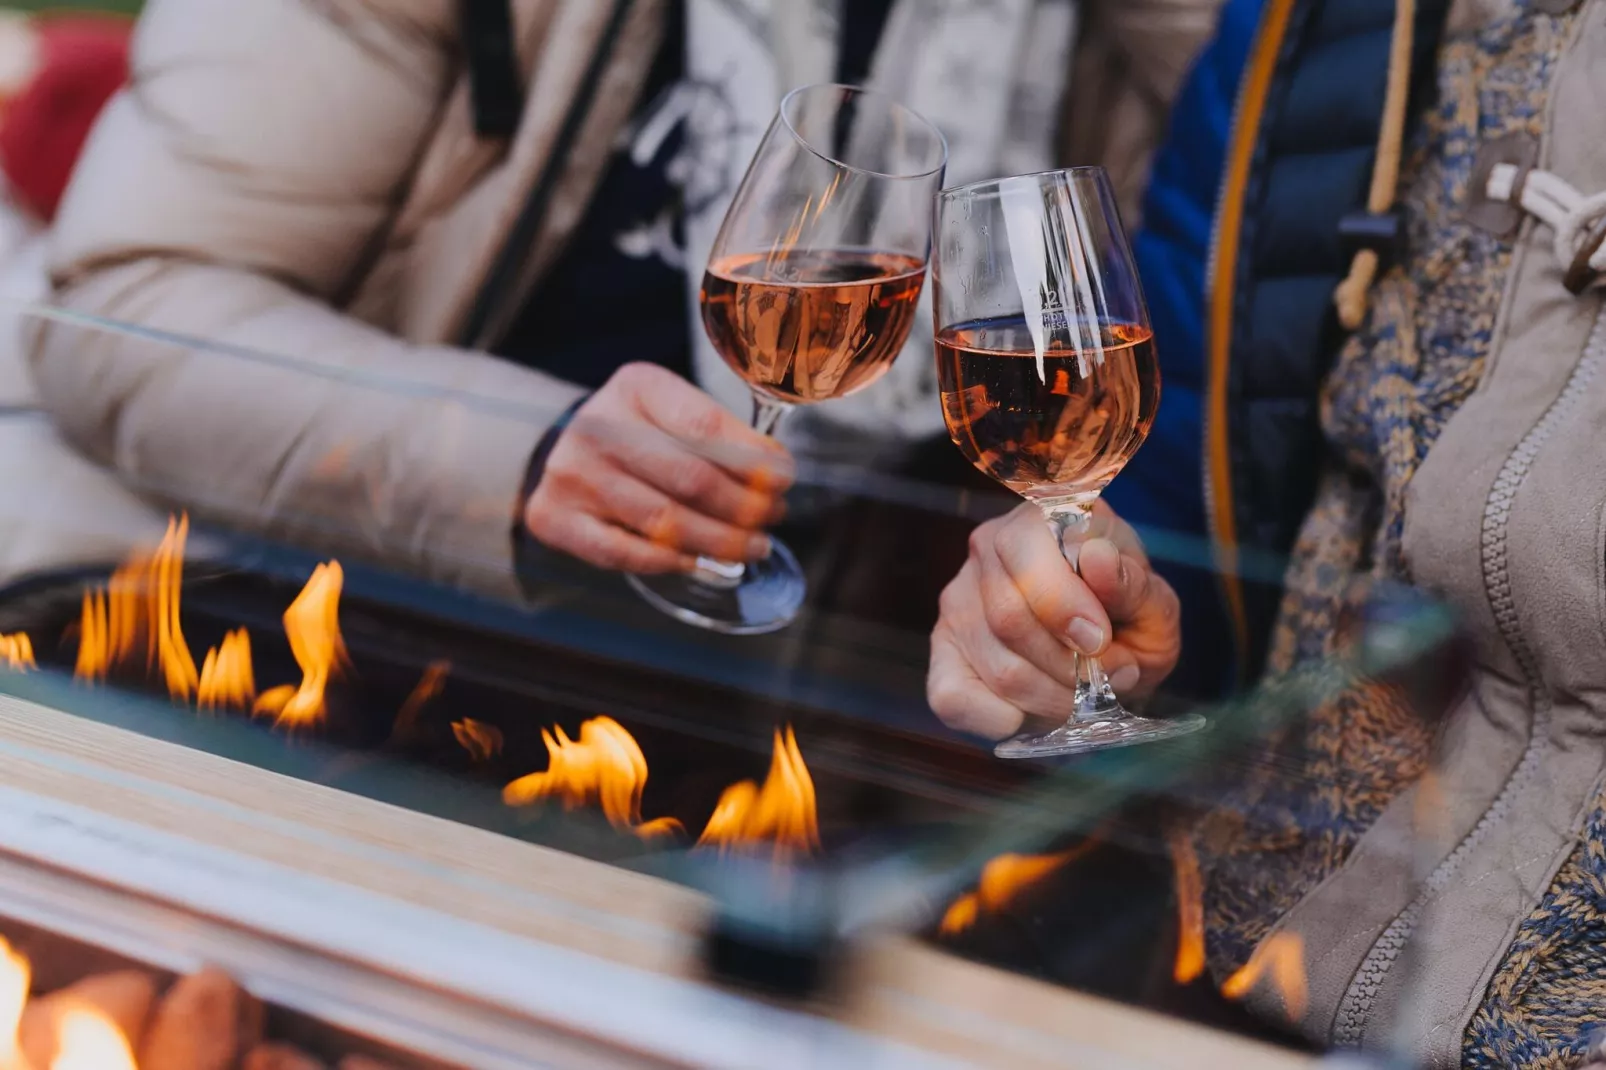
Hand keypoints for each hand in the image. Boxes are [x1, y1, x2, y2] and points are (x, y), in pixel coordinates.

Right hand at [524, 363, 793, 572]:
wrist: (561, 451)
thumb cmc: (637, 434)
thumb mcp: (673, 411)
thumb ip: (720, 434)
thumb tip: (775, 472)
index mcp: (636, 387)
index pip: (705, 425)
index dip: (754, 459)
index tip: (784, 478)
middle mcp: (597, 425)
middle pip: (691, 478)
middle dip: (744, 506)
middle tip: (773, 517)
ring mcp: (572, 473)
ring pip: (664, 521)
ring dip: (719, 541)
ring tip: (751, 545)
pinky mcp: (555, 517)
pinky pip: (625, 552)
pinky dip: (671, 561)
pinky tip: (701, 561)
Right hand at [928, 500, 1180, 739]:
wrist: (1116, 653)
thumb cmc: (1132, 619)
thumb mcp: (1155, 602)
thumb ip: (1133, 583)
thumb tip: (1097, 559)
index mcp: (1042, 517)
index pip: (1022, 548)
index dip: (1060, 602)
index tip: (1100, 640)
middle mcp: (988, 548)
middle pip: (1008, 617)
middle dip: (1069, 665)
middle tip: (1110, 675)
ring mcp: (959, 600)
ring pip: (998, 666)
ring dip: (1053, 698)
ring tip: (1086, 693)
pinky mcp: (944, 651)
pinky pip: (951, 698)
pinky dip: (1000, 719)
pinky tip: (1031, 715)